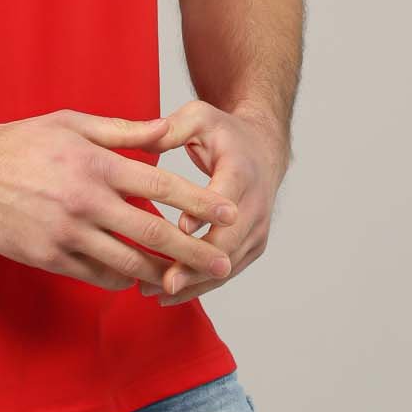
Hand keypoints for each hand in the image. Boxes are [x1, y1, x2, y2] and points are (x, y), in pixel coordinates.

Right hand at [0, 109, 240, 293]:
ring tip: (187, 280)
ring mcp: (66, 234)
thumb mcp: (71, 123)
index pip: (160, 186)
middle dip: (194, 250)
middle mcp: (85, 202)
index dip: (198, 202)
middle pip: (152, 233)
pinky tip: (136, 280)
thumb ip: (122, 132)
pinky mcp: (48, 258)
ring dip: (161, 274)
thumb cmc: (21, 143)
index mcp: (95, 165)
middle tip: (224, 263)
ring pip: (127, 263)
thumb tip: (166, 130)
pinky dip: (121, 280)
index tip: (229, 213)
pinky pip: (96, 275)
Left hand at [137, 98, 288, 304]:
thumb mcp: (199, 116)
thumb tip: (149, 136)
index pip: (225, 198)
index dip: (205, 216)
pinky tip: (169, 294)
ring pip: (228, 265)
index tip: (179, 230)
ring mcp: (257, 229)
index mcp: (241, 171)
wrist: (262, 149)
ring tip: (154, 293)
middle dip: (196, 264)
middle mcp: (255, 205)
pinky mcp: (253, 246)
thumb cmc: (224, 133)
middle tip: (164, 281)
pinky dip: (200, 284)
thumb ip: (174, 127)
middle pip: (228, 242)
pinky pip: (228, 271)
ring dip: (194, 282)